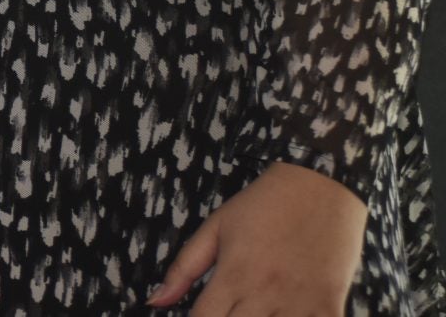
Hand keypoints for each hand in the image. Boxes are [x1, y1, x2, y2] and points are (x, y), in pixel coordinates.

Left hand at [147, 161, 365, 312]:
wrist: (319, 183)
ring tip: (253, 312)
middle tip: (227, 312)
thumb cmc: (262, 205)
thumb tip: (154, 301)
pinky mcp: (331, 306)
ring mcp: (300, 303)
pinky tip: (288, 316)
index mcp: (233, 275)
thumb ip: (183, 269)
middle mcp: (265, 294)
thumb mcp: (215, 228)